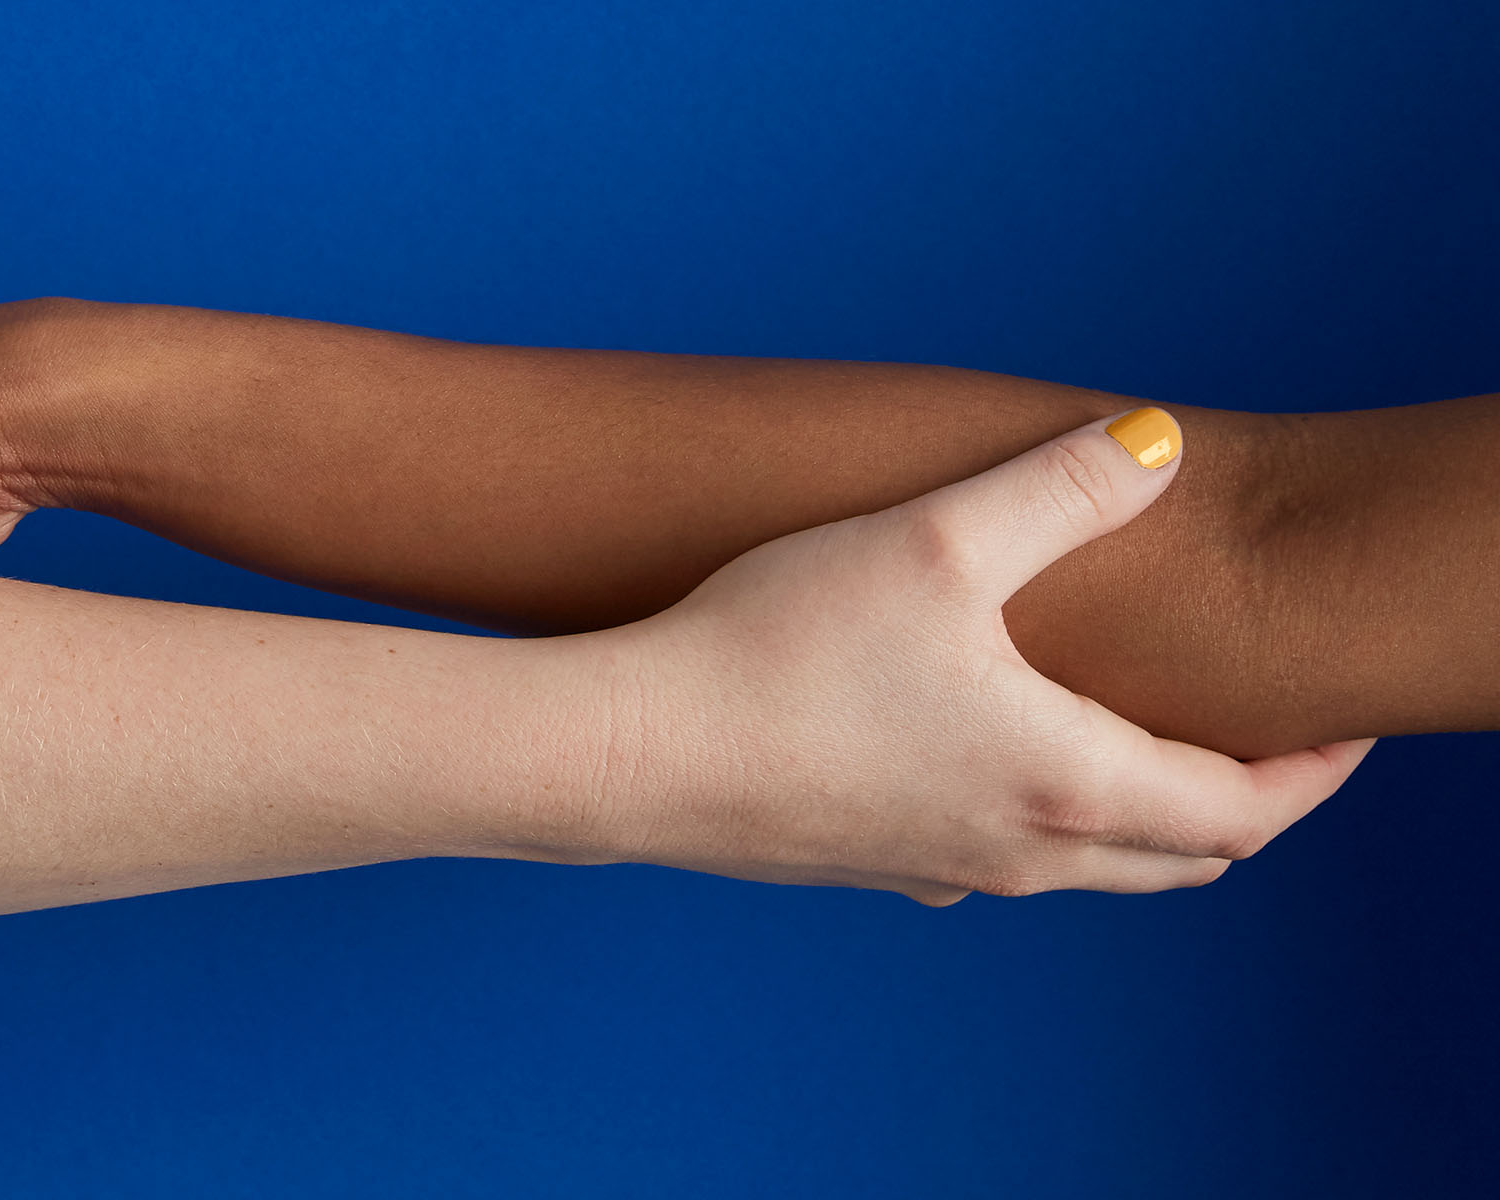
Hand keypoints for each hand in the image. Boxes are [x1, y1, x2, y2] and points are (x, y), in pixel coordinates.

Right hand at [575, 408, 1372, 900]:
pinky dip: (1054, 822)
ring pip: (1097, 871)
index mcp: (1065, 785)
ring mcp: (944, 871)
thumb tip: (1158, 441)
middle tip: (1272, 738)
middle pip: (1187, 858)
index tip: (1347, 720)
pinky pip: (1005, 861)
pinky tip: (1002, 753)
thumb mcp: (935, 543)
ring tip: (1152, 736)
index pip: (1248, 811)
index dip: (1318, 770)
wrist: (630, 751)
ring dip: (1151, 816)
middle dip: (1250, 802)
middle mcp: (1020, 852)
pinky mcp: (875, 866)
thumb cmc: (778, 649)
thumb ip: (1060, 488)